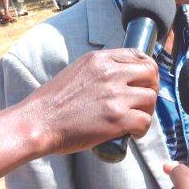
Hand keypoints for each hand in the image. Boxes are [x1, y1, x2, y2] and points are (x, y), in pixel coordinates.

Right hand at [19, 49, 157, 154]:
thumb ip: (101, 70)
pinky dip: (141, 130)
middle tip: (141, 103)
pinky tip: (130, 133)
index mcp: (100, 59)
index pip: (139, 55)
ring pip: (150, 98)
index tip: (143, 82)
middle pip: (151, 74)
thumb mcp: (78, 71)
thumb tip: (124, 77)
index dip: (146, 70)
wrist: (38, 122)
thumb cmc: (53, 102)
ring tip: (133, 120)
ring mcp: (115, 95)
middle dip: (150, 89)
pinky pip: (145, 121)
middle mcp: (110, 73)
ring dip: (146, 111)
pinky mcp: (117, 118)